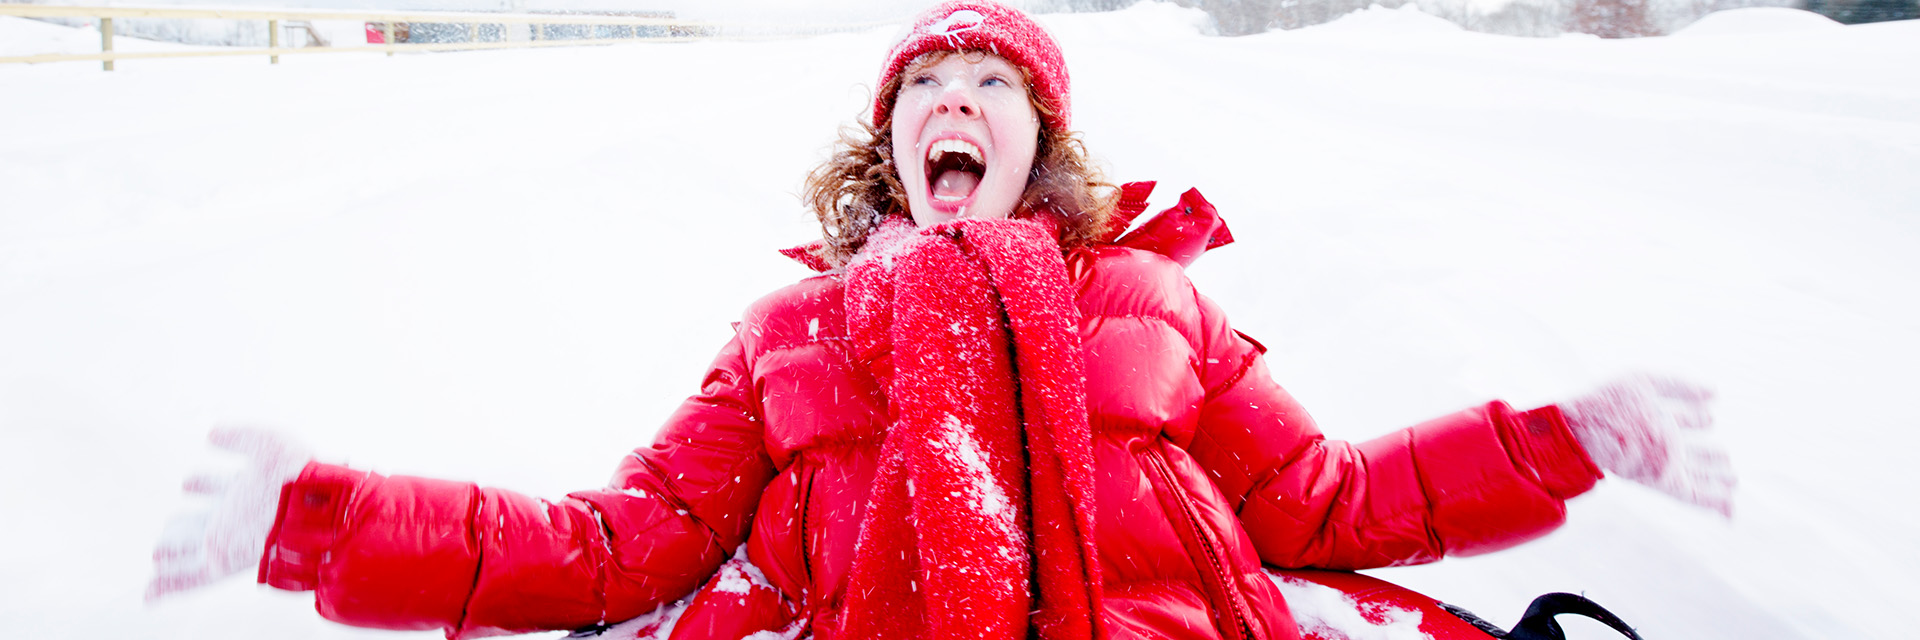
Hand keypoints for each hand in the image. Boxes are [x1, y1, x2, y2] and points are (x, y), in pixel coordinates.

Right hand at [147, 427, 311, 601]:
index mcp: (250, 488)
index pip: (221, 486)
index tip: (187, 481)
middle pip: (205, 522)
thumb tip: (212, 433)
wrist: (311, 506)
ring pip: (191, 550)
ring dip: (173, 551)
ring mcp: (228, 540)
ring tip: (158, 551)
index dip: (204, 483)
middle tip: (169, 525)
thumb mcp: (266, 442)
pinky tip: (149, 594)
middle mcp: (238, 517)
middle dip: (185, 523)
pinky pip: (187, 577)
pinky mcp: (221, 561)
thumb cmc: (296, 473)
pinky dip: (166, 585)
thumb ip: (238, 437)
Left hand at [1562, 374, 1735, 516]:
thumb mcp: (1645, 383)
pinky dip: (1713, 503)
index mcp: (1655, 419)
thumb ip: (1679, 386)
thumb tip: (1714, 392)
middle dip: (1712, 455)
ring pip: (1698, 475)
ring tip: (1733, 480)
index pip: (1684, 419)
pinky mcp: (1664, 482)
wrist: (1585, 430)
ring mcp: (1664, 464)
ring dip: (1718, 480)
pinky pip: (1694, 496)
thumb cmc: (1607, 402)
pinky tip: (1728, 511)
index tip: (1709, 416)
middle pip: (1692, 451)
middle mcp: (1661, 443)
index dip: (1698, 417)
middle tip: (1728, 458)